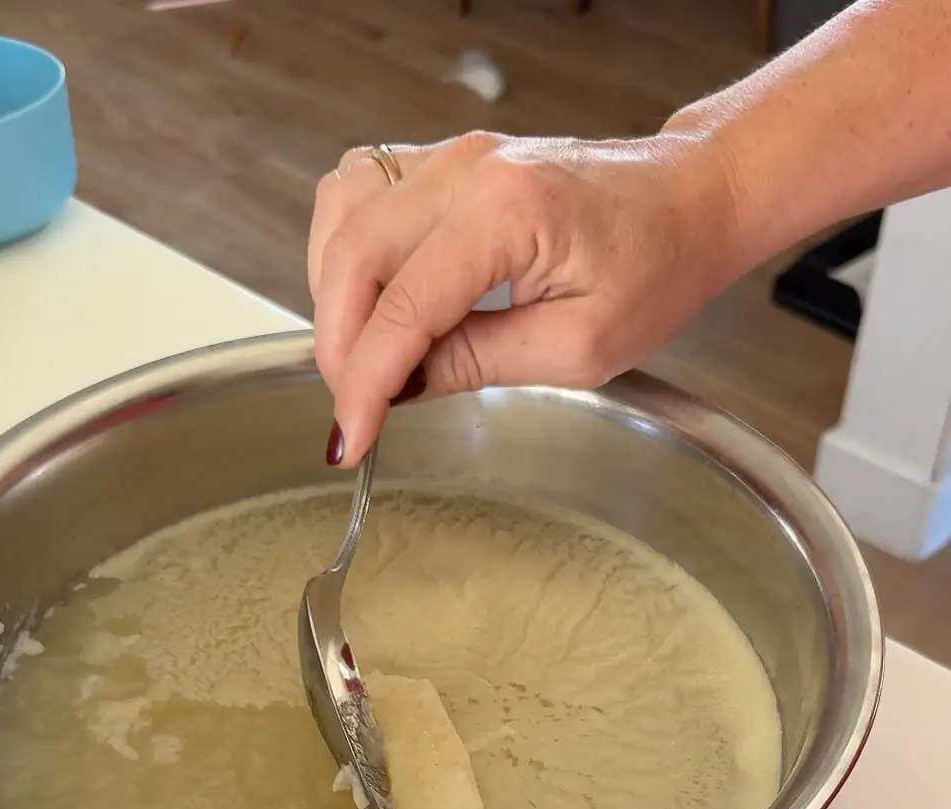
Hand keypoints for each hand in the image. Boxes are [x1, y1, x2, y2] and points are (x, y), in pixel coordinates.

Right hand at [307, 128, 742, 465]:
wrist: (690, 199)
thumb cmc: (656, 267)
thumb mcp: (578, 347)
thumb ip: (478, 363)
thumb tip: (401, 387)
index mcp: (507, 212)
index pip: (403, 307)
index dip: (365, 382)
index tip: (350, 440)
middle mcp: (466, 168)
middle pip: (353, 254)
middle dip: (337, 345)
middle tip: (352, 408)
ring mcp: (451, 155)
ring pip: (342, 216)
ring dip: (332, 294)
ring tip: (359, 357)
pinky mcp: (445, 160)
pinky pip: (360, 193)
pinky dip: (345, 253)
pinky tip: (365, 301)